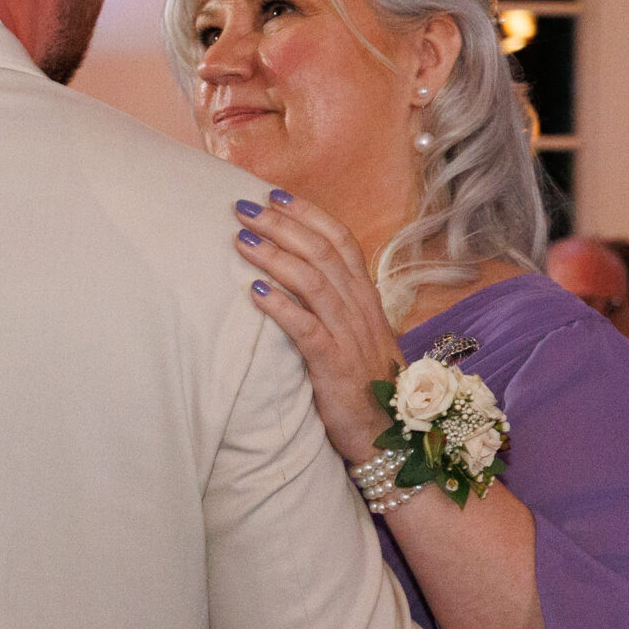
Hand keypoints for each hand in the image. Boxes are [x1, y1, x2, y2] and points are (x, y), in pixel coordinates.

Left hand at [230, 191, 404, 467]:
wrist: (387, 434)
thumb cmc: (362, 383)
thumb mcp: (353, 335)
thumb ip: (333, 304)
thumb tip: (297, 274)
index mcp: (366, 297)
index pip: (340, 241)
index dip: (309, 215)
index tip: (275, 194)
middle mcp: (361, 309)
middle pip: (322, 252)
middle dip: (282, 225)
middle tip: (244, 206)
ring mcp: (350, 336)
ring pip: (314, 282)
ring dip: (276, 256)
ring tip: (242, 239)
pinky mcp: (335, 365)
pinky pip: (307, 328)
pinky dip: (280, 306)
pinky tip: (254, 290)